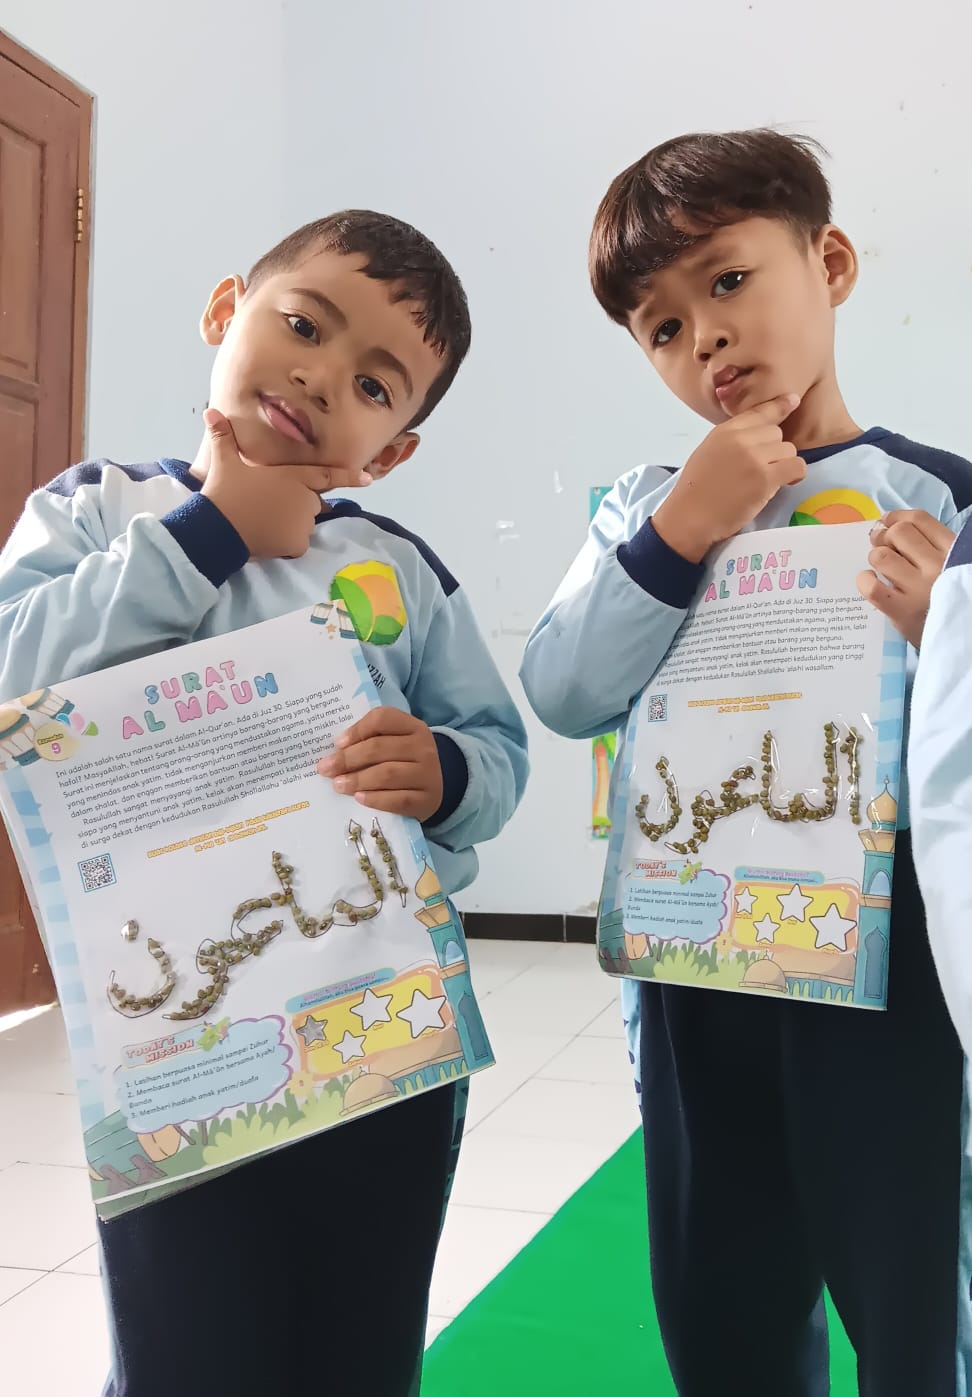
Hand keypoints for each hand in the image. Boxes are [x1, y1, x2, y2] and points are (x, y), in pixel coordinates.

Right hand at [200, 409, 371, 558]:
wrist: (218, 527)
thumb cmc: (225, 491)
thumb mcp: (225, 461)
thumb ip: (223, 437)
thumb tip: (210, 410)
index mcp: (293, 476)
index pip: (328, 475)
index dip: (349, 477)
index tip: (368, 479)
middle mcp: (305, 499)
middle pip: (312, 503)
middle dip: (298, 505)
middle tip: (270, 507)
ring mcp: (303, 523)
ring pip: (304, 524)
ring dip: (291, 524)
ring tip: (265, 522)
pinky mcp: (297, 544)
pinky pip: (297, 544)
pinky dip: (287, 544)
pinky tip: (268, 538)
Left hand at [317, 708, 443, 819]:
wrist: (437, 787)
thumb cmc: (405, 761)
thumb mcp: (395, 743)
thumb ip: (371, 741)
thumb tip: (335, 753)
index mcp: (413, 727)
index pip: (382, 719)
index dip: (357, 730)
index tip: (338, 743)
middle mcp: (423, 747)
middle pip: (379, 748)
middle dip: (348, 759)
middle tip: (326, 768)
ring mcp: (427, 774)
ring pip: (387, 774)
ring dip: (357, 780)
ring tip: (338, 785)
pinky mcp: (426, 799)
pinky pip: (397, 800)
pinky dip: (375, 799)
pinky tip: (359, 798)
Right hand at [652, 394, 804, 562]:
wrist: (689, 517)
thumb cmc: (694, 491)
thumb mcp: (708, 452)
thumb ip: (731, 441)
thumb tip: (757, 437)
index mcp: (724, 431)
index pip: (758, 412)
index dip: (778, 406)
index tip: (792, 400)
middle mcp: (740, 439)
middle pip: (776, 432)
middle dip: (774, 450)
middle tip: (762, 469)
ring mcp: (754, 457)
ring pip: (788, 449)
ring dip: (783, 464)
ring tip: (768, 480)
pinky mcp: (765, 478)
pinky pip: (796, 466)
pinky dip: (795, 474)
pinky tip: (786, 482)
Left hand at [856, 509, 954, 647]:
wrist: (962, 640)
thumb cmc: (951, 600)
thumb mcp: (954, 567)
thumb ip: (932, 547)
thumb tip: (889, 525)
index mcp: (953, 551)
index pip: (919, 520)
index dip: (896, 517)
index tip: (885, 522)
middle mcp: (937, 566)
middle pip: (898, 533)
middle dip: (883, 536)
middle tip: (879, 545)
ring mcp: (919, 589)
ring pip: (881, 556)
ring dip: (875, 558)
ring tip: (879, 568)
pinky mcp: (902, 612)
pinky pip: (871, 587)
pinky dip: (864, 580)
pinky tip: (869, 581)